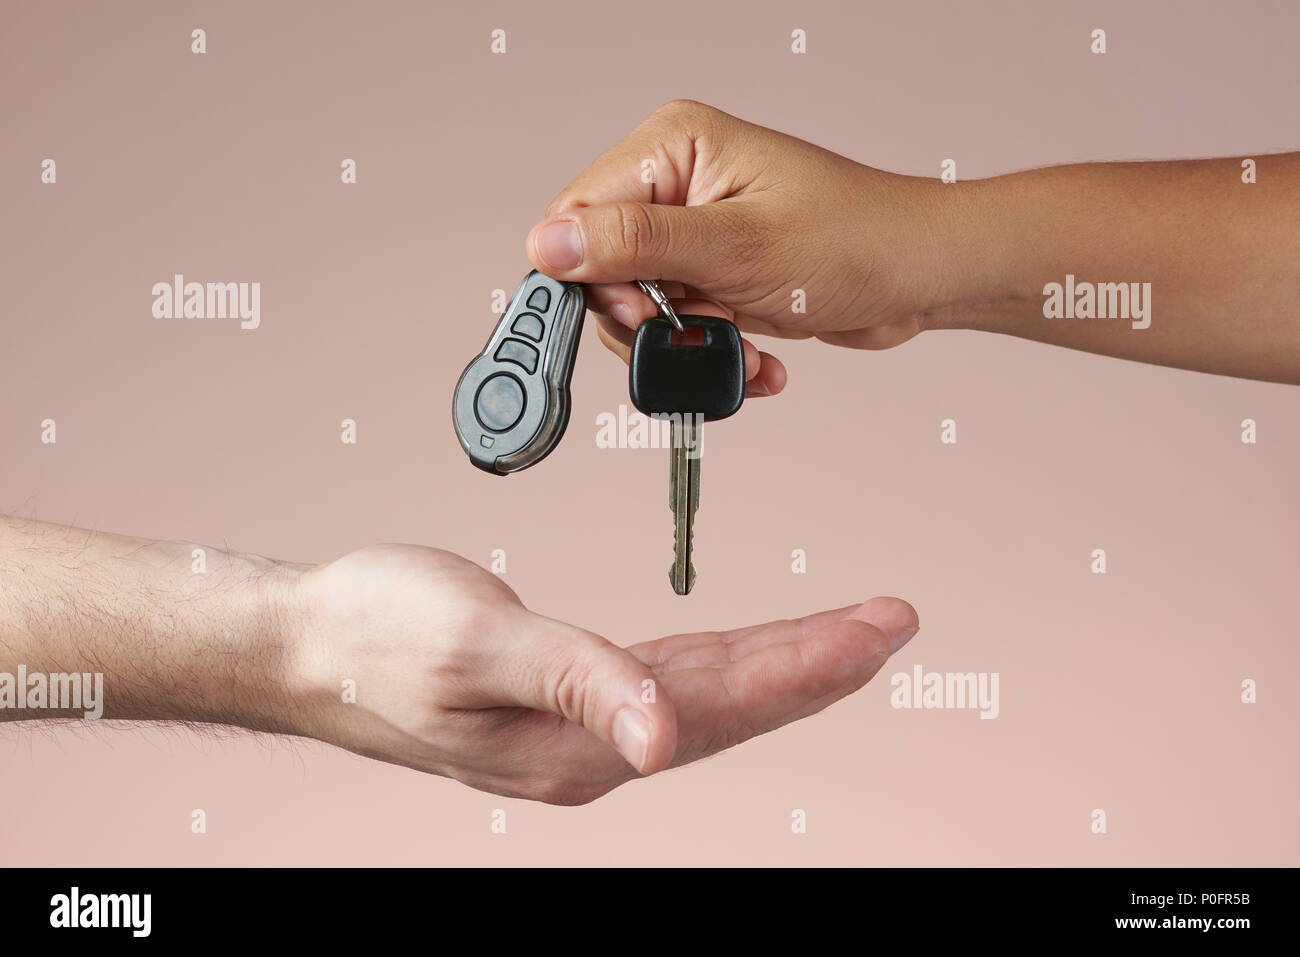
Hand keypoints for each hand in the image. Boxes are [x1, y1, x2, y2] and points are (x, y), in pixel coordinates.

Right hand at [288, 544, 917, 804]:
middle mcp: (590, 751)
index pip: (720, 708)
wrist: (311, 644)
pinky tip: (753, 647)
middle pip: (732, 706)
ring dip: (782, 660)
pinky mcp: (568, 700)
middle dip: (819, 664)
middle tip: (895, 622)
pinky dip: (724, 658)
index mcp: (574, 748)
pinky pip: (669, 679)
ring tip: (851, 630)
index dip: (806, 668)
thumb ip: (574, 682)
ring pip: (708, 694)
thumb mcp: (472, 647)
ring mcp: (580, 730)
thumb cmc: (375, 638)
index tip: (880, 630)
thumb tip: (663, 741)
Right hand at [526, 100, 1299, 384]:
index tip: (632, 322)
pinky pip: (682, 318)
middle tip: (694, 335)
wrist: (924, 276)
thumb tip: (546, 243)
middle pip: (603, 266)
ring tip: (738, 354)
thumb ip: (633, 246)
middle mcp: (678, 179)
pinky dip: (711, 348)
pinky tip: (753, 360)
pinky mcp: (719, 265)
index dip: (592, 281)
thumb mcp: (733, 249)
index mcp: (673, 146)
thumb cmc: (855, 243)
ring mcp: (698, 224)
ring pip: (642, 303)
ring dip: (687, 344)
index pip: (579, 214)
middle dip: (646, 321)